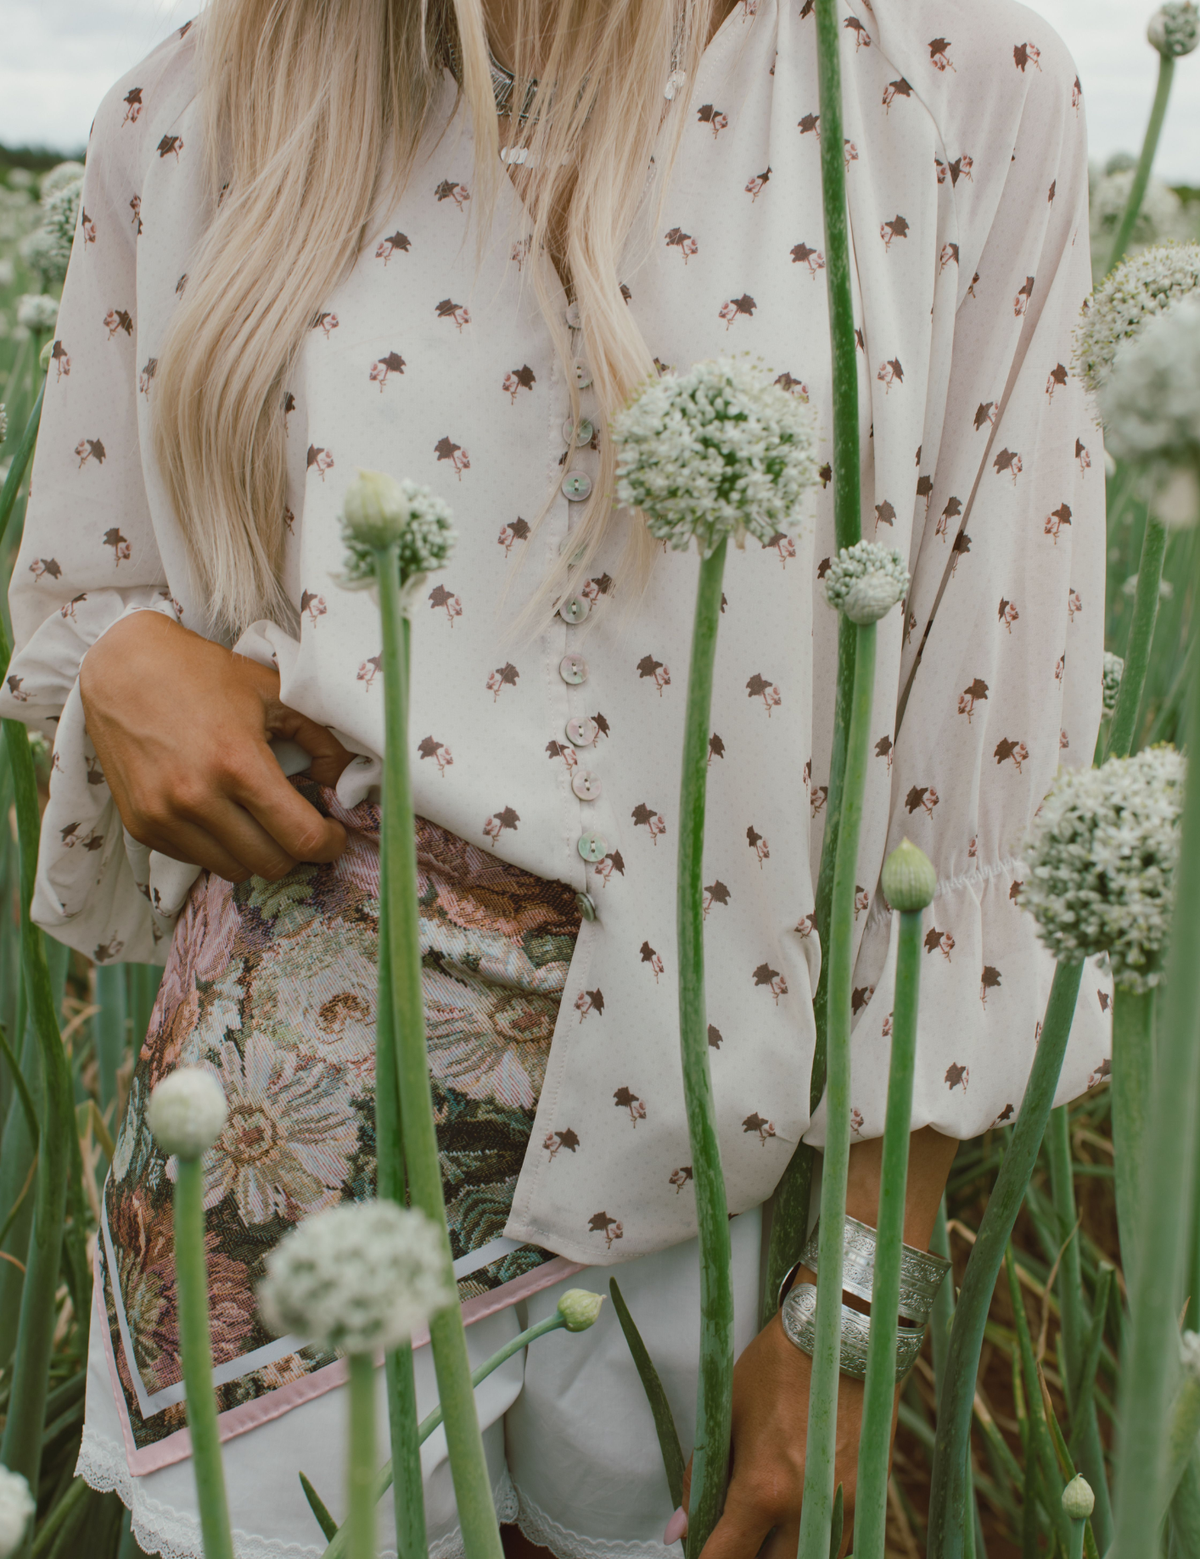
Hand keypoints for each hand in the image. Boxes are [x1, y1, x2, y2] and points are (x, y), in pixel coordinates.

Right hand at [79, 610, 351, 882]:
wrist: (122, 667)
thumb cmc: (203, 674)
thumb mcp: (272, 692)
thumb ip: (320, 737)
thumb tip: (342, 779)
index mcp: (237, 763)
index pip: (300, 837)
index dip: (329, 844)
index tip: (334, 834)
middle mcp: (197, 798)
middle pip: (272, 864)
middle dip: (297, 851)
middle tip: (303, 827)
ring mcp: (164, 817)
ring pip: (235, 870)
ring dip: (257, 852)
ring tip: (262, 820)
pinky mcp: (141, 826)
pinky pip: (197, 859)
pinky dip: (219, 846)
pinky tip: (223, 812)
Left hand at [674, 1297, 884, 1558]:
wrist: (843, 1336)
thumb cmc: (778, 1367)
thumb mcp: (726, 1413)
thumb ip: (702, 1479)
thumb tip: (678, 1529)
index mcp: (763, 1489)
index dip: (703, 1558)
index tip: (696, 1547)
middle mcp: (804, 1510)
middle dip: (743, 1556)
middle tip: (728, 1532)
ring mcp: (840, 1509)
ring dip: (778, 1550)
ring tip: (759, 1523)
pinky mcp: (864, 1500)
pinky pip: (834, 1546)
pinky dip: (809, 1540)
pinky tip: (791, 1515)